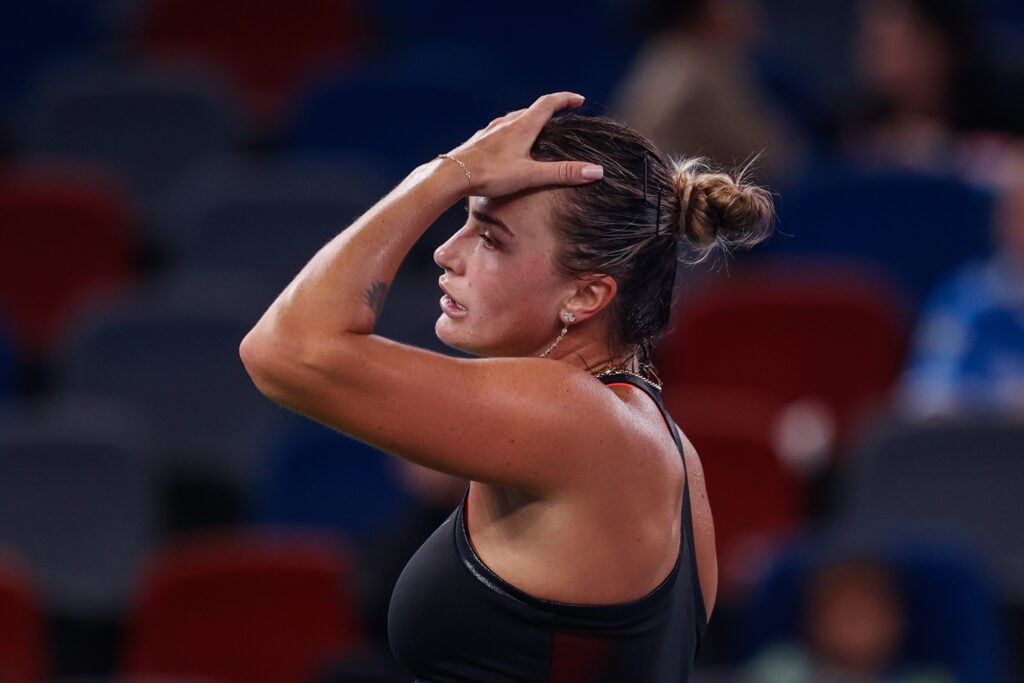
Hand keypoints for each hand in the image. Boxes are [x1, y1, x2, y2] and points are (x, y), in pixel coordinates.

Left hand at [443, 92, 603, 196]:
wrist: (450, 176)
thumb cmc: (490, 175)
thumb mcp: (531, 175)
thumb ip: (563, 173)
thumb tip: (597, 171)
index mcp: (522, 127)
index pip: (548, 103)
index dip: (565, 99)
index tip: (578, 99)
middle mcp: (504, 124)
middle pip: (530, 110)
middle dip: (548, 110)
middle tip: (560, 113)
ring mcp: (488, 132)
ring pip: (512, 120)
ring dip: (527, 120)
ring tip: (535, 127)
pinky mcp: (477, 142)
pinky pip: (496, 131)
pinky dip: (508, 132)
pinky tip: (504, 145)